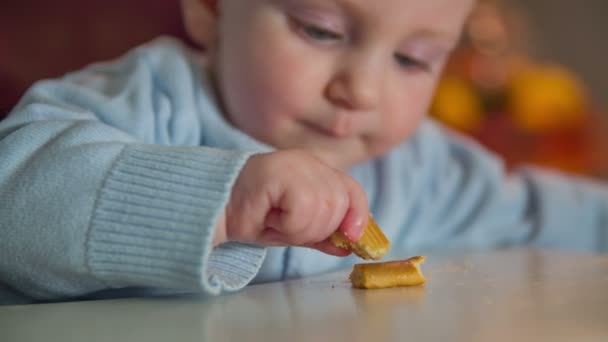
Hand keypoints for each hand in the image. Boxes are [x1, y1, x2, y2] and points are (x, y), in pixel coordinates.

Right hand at [214, 150, 368, 255]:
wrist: (217, 210)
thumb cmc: (255, 217)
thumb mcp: (297, 228)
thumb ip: (325, 232)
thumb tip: (352, 243)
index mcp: (317, 170)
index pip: (352, 191)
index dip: (358, 216)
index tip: (352, 238)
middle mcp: (310, 163)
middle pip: (340, 204)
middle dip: (317, 229)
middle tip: (288, 229)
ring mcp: (297, 165)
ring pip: (323, 210)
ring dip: (299, 230)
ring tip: (276, 222)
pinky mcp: (283, 173)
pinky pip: (303, 211)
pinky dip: (288, 225)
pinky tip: (269, 218)